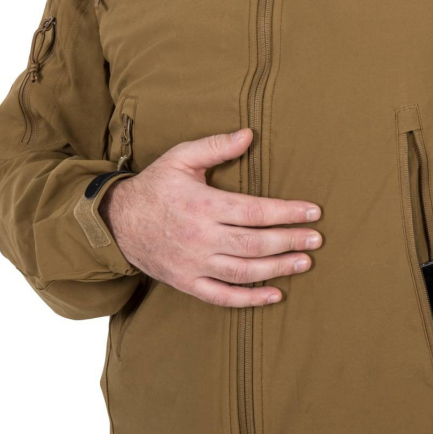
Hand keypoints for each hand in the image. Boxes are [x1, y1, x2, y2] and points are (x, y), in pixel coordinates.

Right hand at [99, 128, 321, 306]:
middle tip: (316, 240)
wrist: (116, 222)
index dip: (287, 212)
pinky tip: (275, 294)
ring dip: (278, 269)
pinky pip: (222, 296)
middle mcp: (200, 237)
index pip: (255, 211)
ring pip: (243, 271)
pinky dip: (249, 299)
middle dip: (290, 241)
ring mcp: (194, 264)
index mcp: (202, 205)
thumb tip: (249, 134)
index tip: (313, 213)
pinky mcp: (187, 283)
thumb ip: (215, 146)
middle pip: (255, 243)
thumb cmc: (154, 186)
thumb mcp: (180, 158)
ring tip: (304, 262)